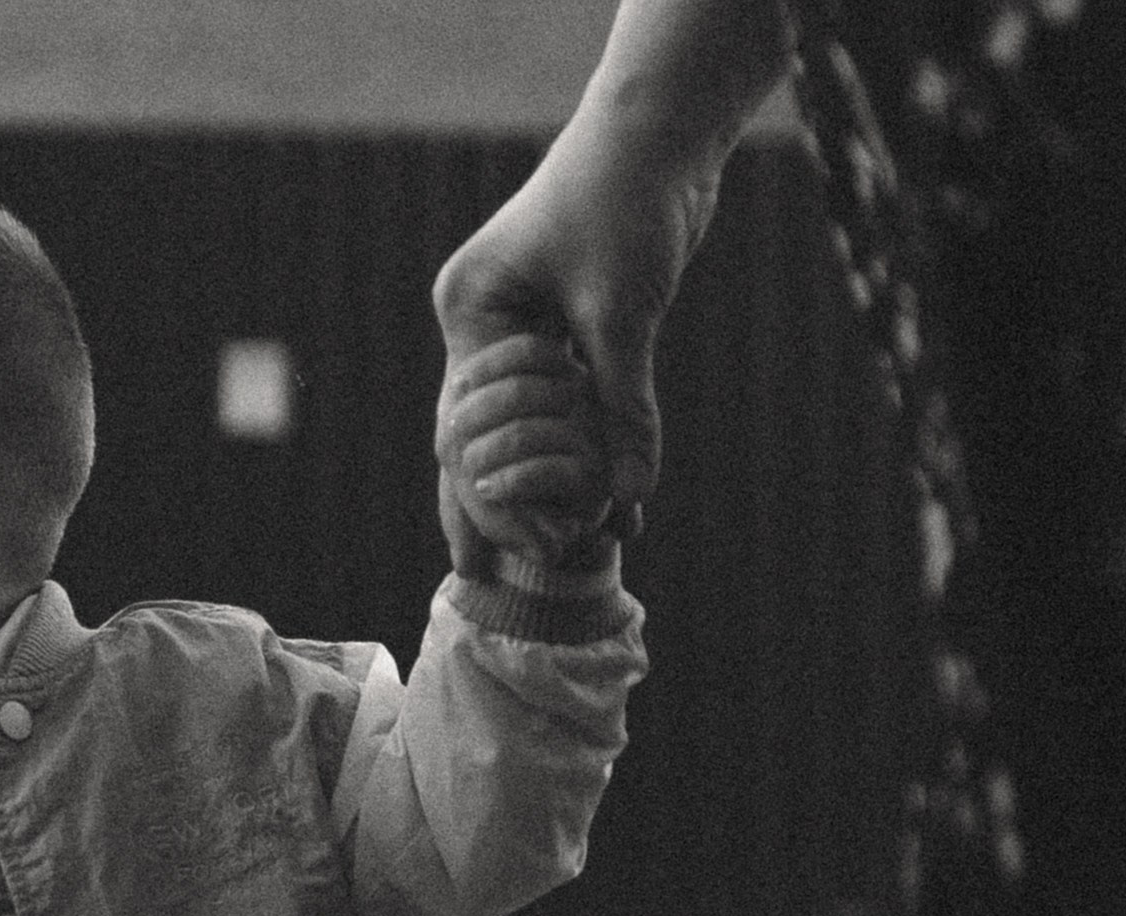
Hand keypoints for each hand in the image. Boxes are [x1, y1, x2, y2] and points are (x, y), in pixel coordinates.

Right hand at [433, 112, 727, 563]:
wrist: (659, 134)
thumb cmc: (626, 202)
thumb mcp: (623, 310)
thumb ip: (622, 405)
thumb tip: (628, 499)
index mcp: (471, 311)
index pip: (466, 420)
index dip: (483, 491)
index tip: (496, 555)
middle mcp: (484, 322)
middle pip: (476, 432)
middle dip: (492, 500)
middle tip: (490, 571)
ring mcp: (519, 325)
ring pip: (516, 424)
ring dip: (538, 482)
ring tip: (552, 550)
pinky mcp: (563, 326)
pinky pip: (565, 404)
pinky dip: (583, 448)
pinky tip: (602, 498)